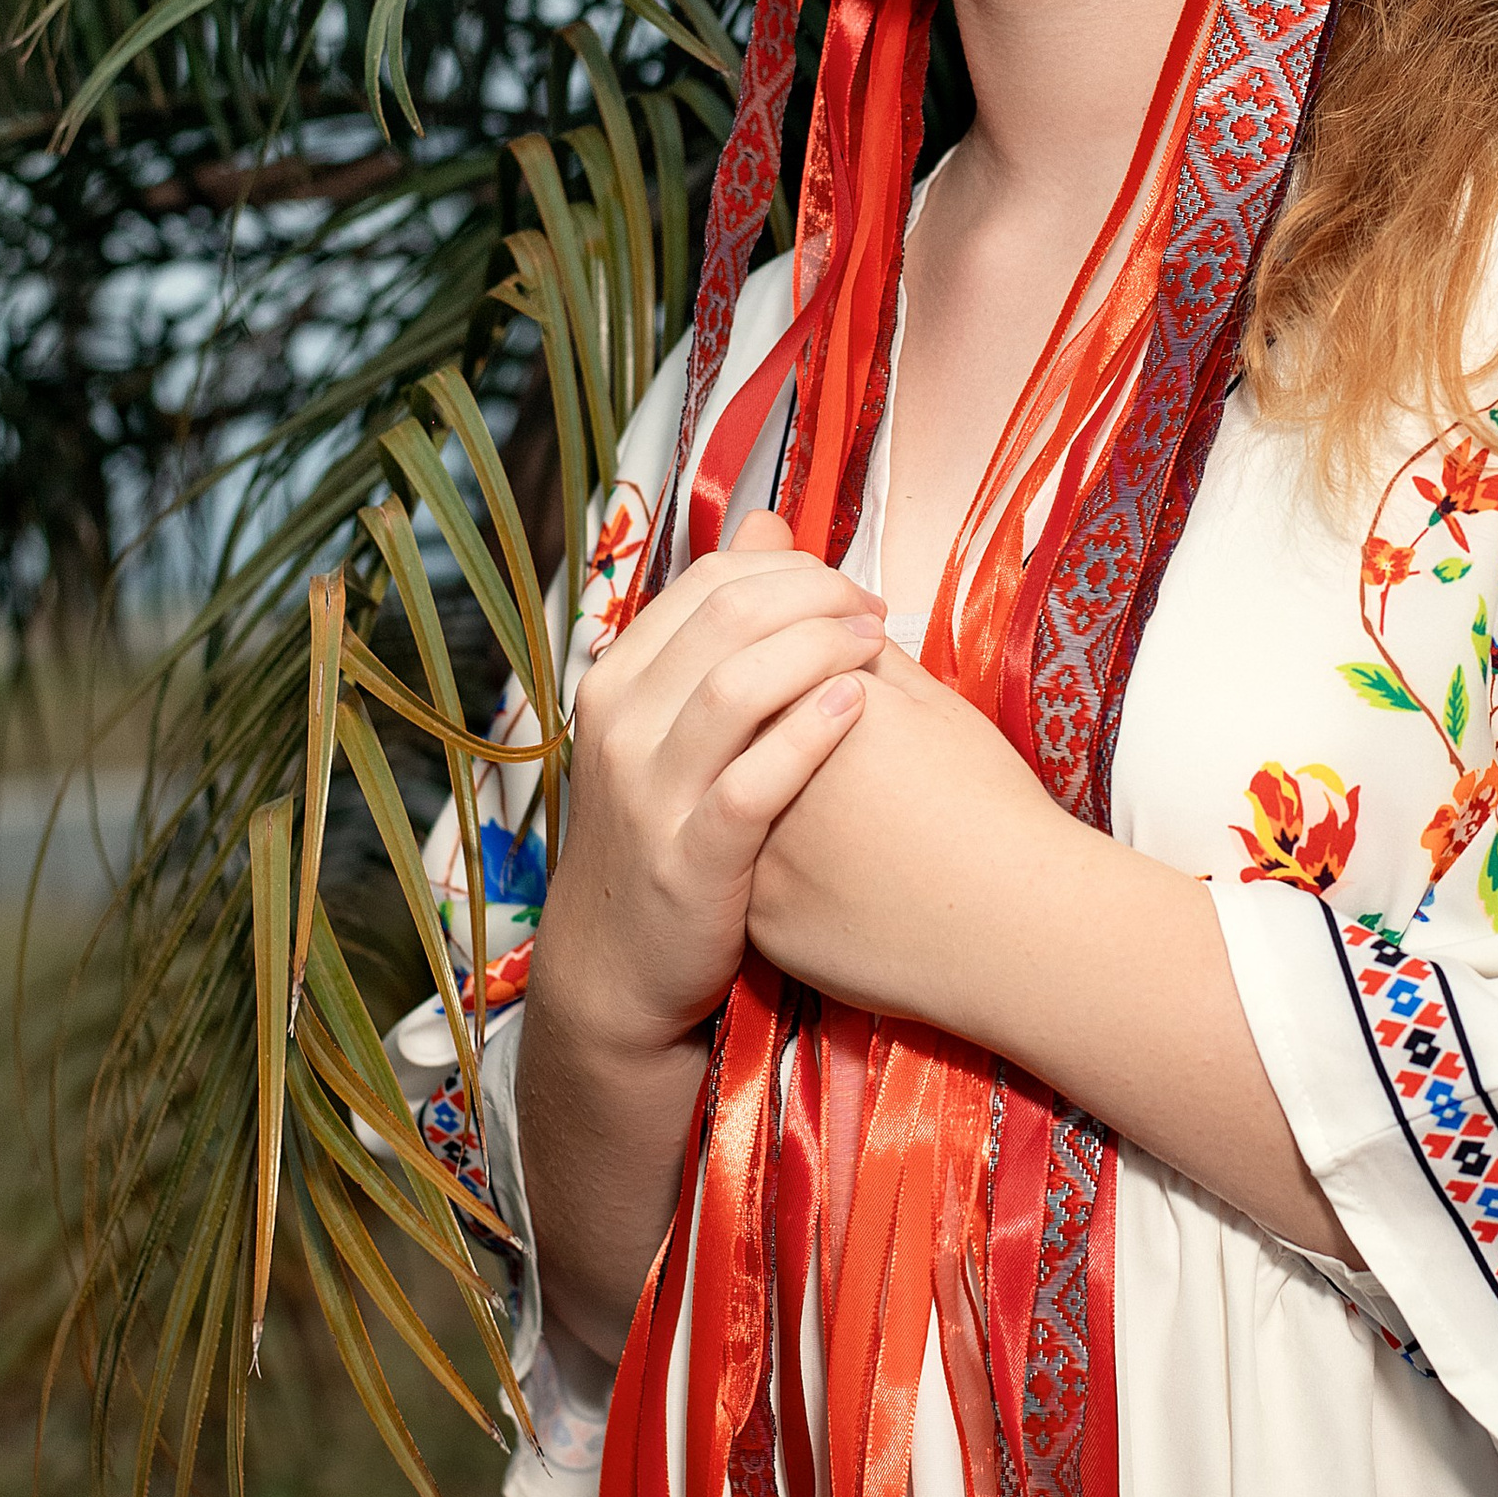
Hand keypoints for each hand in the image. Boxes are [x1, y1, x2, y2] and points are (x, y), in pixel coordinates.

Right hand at [518, 508, 886, 1359]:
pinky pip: (755, 781)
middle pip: (728, 617)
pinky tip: (861, 708)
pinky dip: (810, 734)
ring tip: (880, 648)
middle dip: (816, 598)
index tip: (849, 588)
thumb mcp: (673, 725)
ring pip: (738, 684)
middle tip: (877, 613)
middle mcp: (620, 726)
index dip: (791, 570)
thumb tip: (771, 526)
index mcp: (617, 681)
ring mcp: (650, 795)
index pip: (707, 582)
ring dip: (820, 650)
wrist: (618, 970)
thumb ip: (720, 631)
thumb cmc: (667, 834)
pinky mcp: (691, 860)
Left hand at [743, 633, 1076, 1028]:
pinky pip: (757, 883)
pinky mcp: (761, 917)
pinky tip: (842, 873)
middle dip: (783, 742)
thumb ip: (874, 660)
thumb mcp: (937, 707)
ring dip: (774, 806)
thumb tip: (841, 631)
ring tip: (849, 820)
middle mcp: (761, 773)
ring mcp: (753, 852)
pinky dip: (788, 874)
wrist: (1012, 922)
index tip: (861, 716)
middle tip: (857, 776)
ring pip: (739, 814)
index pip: (778, 672)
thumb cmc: (989, 806)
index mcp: (805, 706)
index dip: (819, 686)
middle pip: (747, 741)